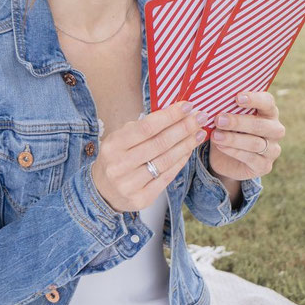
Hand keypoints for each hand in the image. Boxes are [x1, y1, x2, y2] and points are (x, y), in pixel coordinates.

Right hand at [91, 100, 206, 212]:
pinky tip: (189, 151)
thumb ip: (144, 127)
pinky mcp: (141, 199)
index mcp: (113, 145)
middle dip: (184, 128)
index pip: (146, 127)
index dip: (169, 116)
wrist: (103, 191)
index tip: (187, 106)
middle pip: (159, 144)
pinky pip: (167, 177)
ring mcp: (130, 184)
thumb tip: (175, 113)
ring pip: (166, 161)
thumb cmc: (117, 157)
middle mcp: (119, 165)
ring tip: (199, 133)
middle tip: (200, 117)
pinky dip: (180, 162)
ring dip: (186, 145)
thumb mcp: (121, 138)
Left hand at [208, 91, 284, 180]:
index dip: (254, 99)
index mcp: (269, 112)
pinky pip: (251, 158)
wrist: (225, 159)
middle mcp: (275, 130)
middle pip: (261, 125)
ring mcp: (272, 149)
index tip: (237, 97)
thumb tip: (214, 99)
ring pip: (256, 143)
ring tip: (215, 135)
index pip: (268, 102)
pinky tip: (221, 146)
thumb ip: (226, 108)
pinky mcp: (265, 166)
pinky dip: (234, 151)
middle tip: (219, 119)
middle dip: (238, 122)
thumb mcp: (227, 117)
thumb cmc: (228, 130)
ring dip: (233, 139)